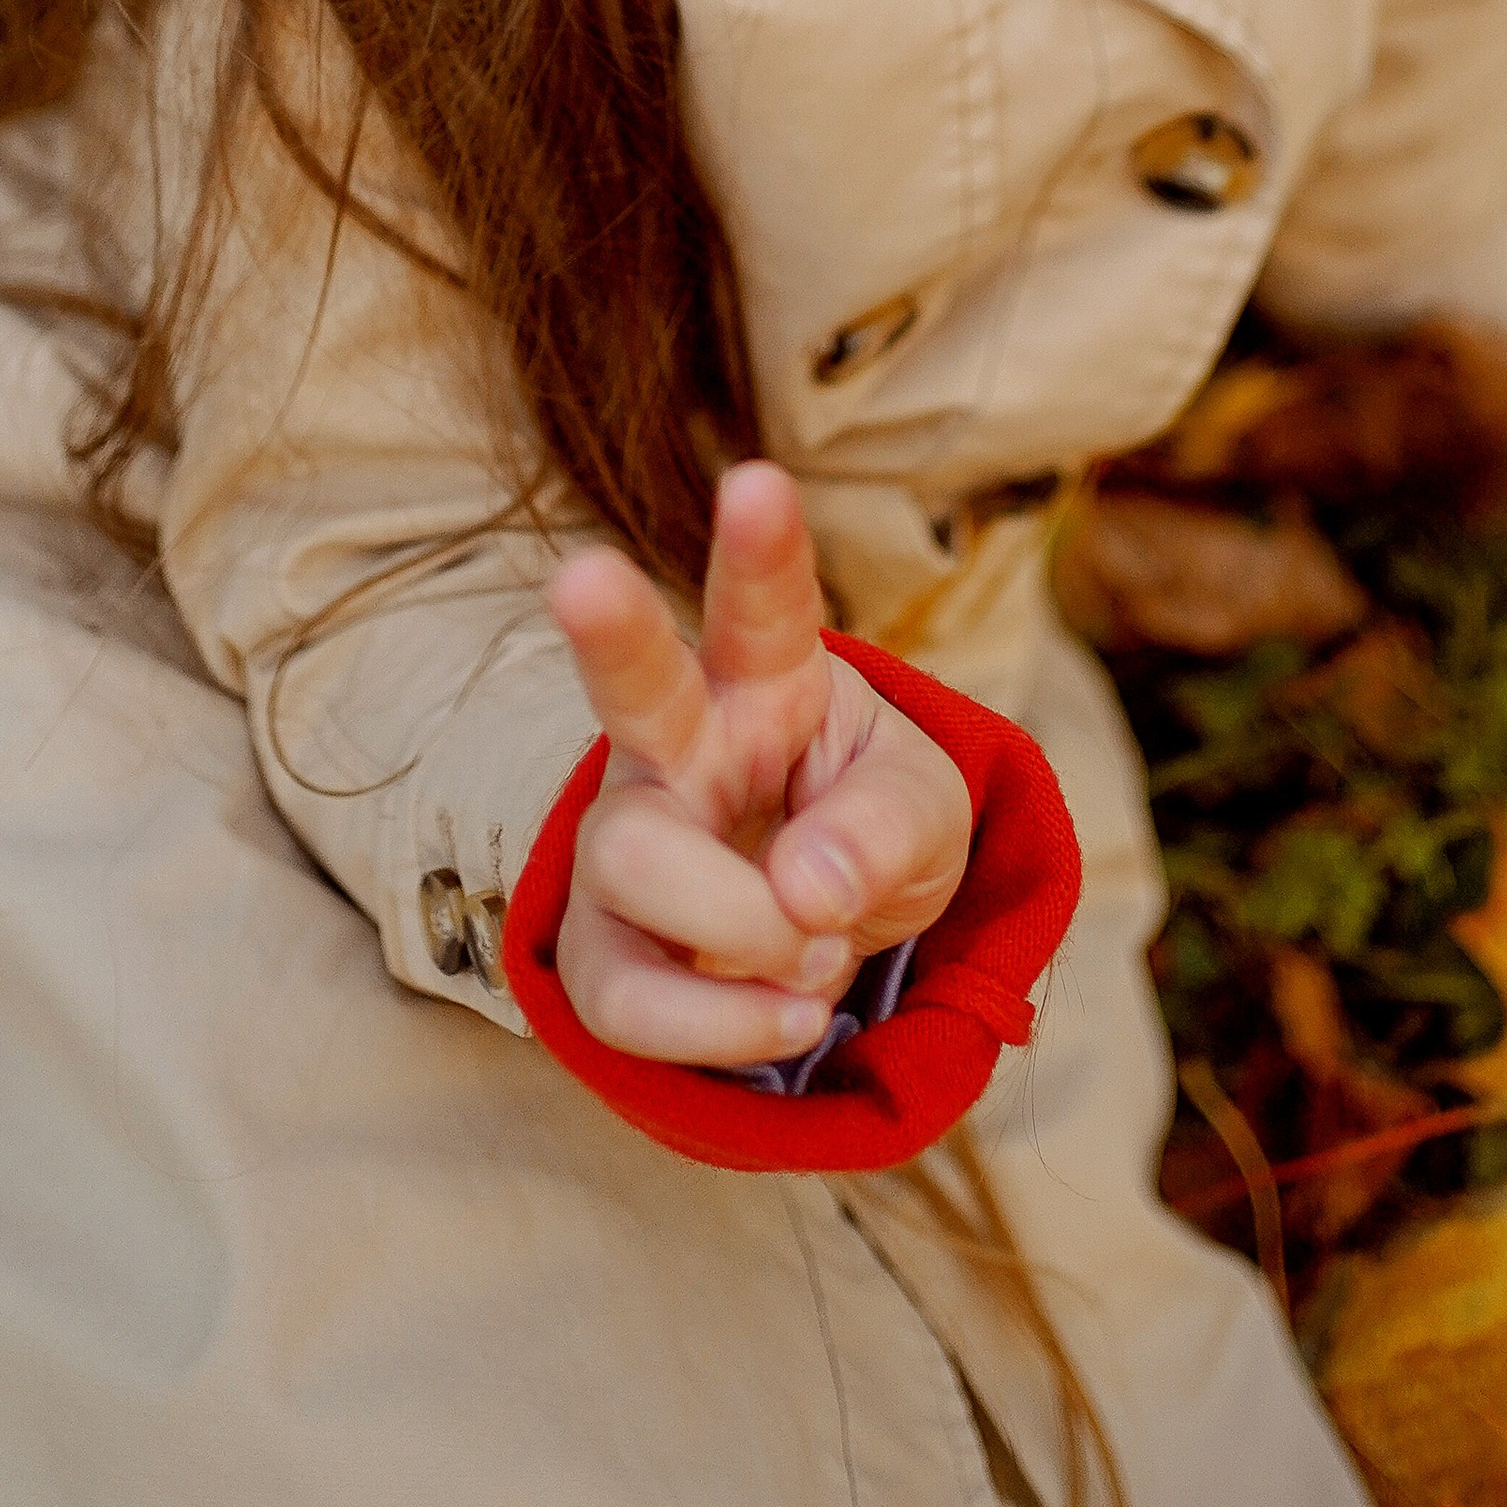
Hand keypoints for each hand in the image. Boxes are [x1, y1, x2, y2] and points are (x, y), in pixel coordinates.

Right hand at [545, 461, 973, 1068]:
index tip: (758, 480)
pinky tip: (793, 1014)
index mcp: (768, 681)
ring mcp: (627, 846)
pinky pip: (625, 999)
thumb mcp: (926, 812)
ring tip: (820, 952)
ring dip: (746, 927)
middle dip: (609, 630)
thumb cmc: (869, 828)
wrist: (828, 937)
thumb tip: (805, 893)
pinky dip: (724, 1026)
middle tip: (580, 576)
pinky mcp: (605, 951)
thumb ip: (888, 829)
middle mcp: (679, 745)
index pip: (763, 606)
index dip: (761, 549)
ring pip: (632, 860)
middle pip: (633, 689)